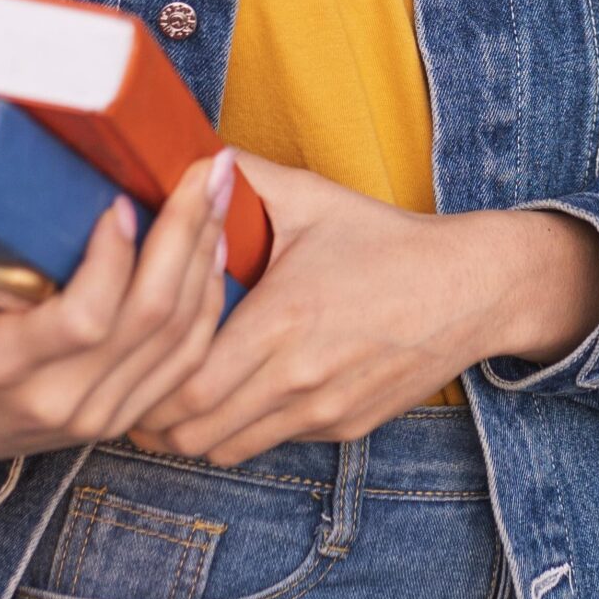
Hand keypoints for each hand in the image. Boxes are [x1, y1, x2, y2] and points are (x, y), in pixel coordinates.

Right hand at [0, 151, 235, 476]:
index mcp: (3, 370)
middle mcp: (63, 398)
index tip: (123, 201)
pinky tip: (218, 246)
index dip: (113, 261)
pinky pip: (187, 361)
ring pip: (181, 337)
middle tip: (208, 168)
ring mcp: (101, 413)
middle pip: (150, 318)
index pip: (82, 318)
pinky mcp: (125, 414)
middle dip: (187, 233)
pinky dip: (211, 302)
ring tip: (222, 190)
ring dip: (208, 257)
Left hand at [129, 153, 598, 465]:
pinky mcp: (345, 430)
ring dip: (195, 430)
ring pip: (227, 450)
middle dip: (155, 415)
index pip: (184, 385)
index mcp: (283, 320)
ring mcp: (324, 411)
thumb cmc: (385, 239)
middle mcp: (300, 377)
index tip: (127, 361)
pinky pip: (272, 444)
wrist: (471, 288)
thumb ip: (241, 175)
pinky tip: (238, 394)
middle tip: (135, 385)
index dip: (144, 382)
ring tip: (177, 396)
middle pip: (194, 431)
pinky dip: (243, 429)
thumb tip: (178, 148)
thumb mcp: (312, 197)